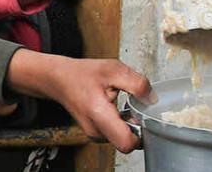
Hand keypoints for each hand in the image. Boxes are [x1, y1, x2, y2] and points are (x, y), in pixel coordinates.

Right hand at [5, 50, 150, 152]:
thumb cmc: (82, 74)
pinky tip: (114, 109)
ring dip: (127, 124)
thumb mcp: (113, 69)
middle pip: (127, 142)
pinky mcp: (96, 134)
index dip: (140, 133)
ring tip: (120, 105)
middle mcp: (95, 130)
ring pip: (122, 138)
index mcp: (99, 113)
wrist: (59, 79)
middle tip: (131, 107)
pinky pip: (115, 135)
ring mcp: (95, 134)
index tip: (142, 117)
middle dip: (135, 127)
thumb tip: (152, 100)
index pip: (126, 143)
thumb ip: (137, 84)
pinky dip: (119, 124)